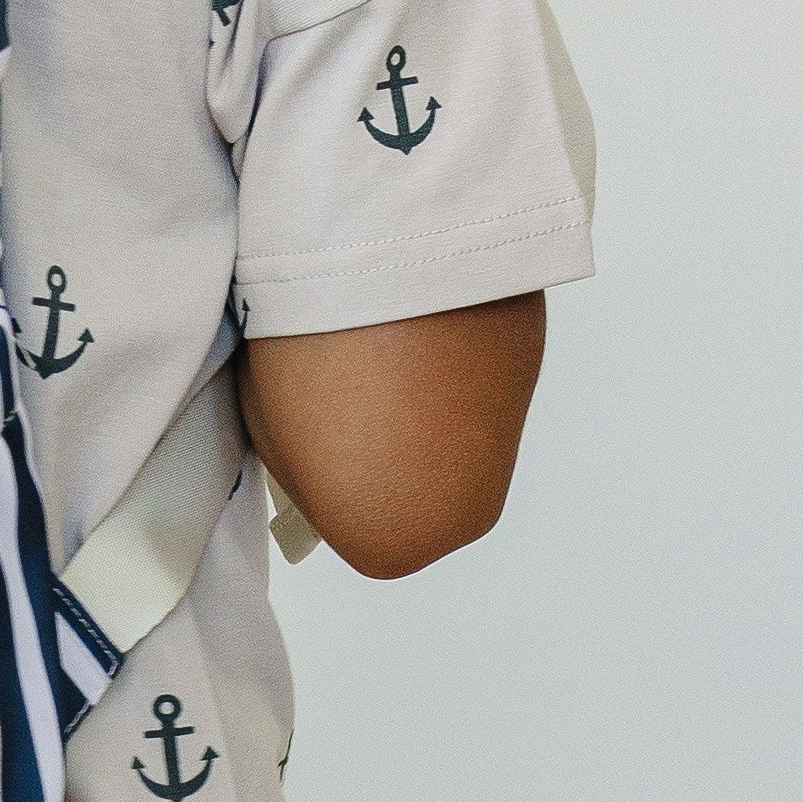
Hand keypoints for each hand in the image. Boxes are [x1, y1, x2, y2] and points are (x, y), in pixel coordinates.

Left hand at [235, 292, 544, 578]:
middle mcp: (463, 516)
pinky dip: (449, 368)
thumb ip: (305, 473)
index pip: (354, 527)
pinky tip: (417, 331)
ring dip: (421, 411)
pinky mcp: (529, 374)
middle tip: (348, 390)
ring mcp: (505, 447)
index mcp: (392, 545)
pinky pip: (475, 389)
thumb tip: (329, 460)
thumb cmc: (308, 351)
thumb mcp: (273, 438)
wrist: (382, 257)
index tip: (312, 428)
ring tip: (380, 357)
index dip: (327, 475)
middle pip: (412, 495)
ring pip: (449, 442)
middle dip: (386, 451)